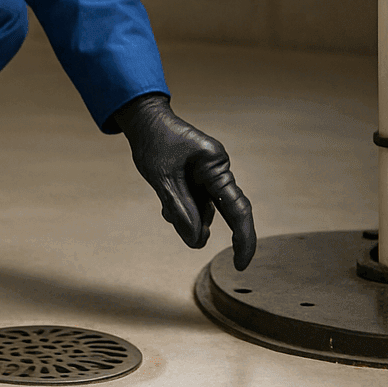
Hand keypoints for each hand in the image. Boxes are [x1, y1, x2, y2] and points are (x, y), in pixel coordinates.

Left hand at [113, 93, 255, 269]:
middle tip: (193, 235)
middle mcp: (217, 170)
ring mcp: (209, 175)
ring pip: (204, 211)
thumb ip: (180, 210)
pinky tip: (166, 204)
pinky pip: (196, 204)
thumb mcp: (162, 178)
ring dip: (186, 217)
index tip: (240, 265)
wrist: (144, 121)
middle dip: (203, 226)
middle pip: (223, 212)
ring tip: (165, 204)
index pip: (238, 208)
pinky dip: (182, 210)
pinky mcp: (199, 179)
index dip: (243, 239)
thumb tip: (196, 242)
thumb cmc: (153, 142)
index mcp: (214, 165)